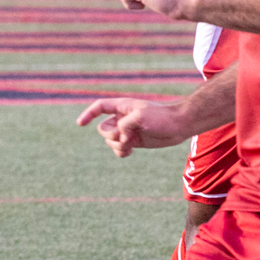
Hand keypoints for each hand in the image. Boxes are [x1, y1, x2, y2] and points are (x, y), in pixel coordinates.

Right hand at [76, 97, 192, 157]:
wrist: (179, 125)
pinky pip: (119, 149)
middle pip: (103, 129)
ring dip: (117, 146)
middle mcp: (122, 118)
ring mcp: (127, 130)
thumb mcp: (141, 116)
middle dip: (111, 136)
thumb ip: (125, 125)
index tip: (80, 124)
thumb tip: (120, 138)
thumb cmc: (162, 117)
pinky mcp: (133, 141)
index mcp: (122, 107)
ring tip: (130, 146)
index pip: (99, 107)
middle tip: (125, 138)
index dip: (88, 114)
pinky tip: (129, 152)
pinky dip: (121, 152)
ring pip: (110, 141)